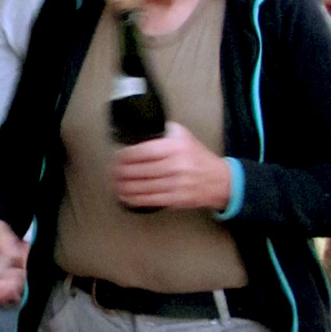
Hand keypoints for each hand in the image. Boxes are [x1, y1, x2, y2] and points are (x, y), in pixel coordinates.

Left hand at [111, 124, 232, 210]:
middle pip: (139, 170)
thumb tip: (137, 132)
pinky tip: (125, 197)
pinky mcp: (176, 199)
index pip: (143, 151)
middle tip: (111, 172)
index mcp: (176, 147)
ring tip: (115, 184)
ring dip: (124, 187)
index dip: (125, 156)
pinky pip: (150, 200)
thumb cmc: (197, 157)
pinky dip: (134, 199)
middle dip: (120, 172)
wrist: (219, 180)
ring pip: (142, 187)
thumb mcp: (183, 135)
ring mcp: (176, 184)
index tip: (116, 157)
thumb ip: (162, 131)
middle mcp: (176, 165)